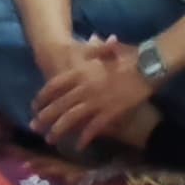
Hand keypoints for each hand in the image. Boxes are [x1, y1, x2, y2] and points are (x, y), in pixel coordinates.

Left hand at [33, 37, 156, 149]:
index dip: (43, 96)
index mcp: (83, 71)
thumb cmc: (134, 56)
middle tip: (34, 127)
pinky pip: (93, 128)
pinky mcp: (110, 112)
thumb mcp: (112, 49)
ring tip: (50, 139)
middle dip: (44, 117)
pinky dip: (84, 138)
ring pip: (71, 118)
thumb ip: (100, 48)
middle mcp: (85, 87)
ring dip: (59, 130)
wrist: (151, 66)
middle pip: (59, 104)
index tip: (35, 104)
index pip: (55, 84)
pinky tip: (78, 146)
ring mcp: (97, 101)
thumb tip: (96, 39)